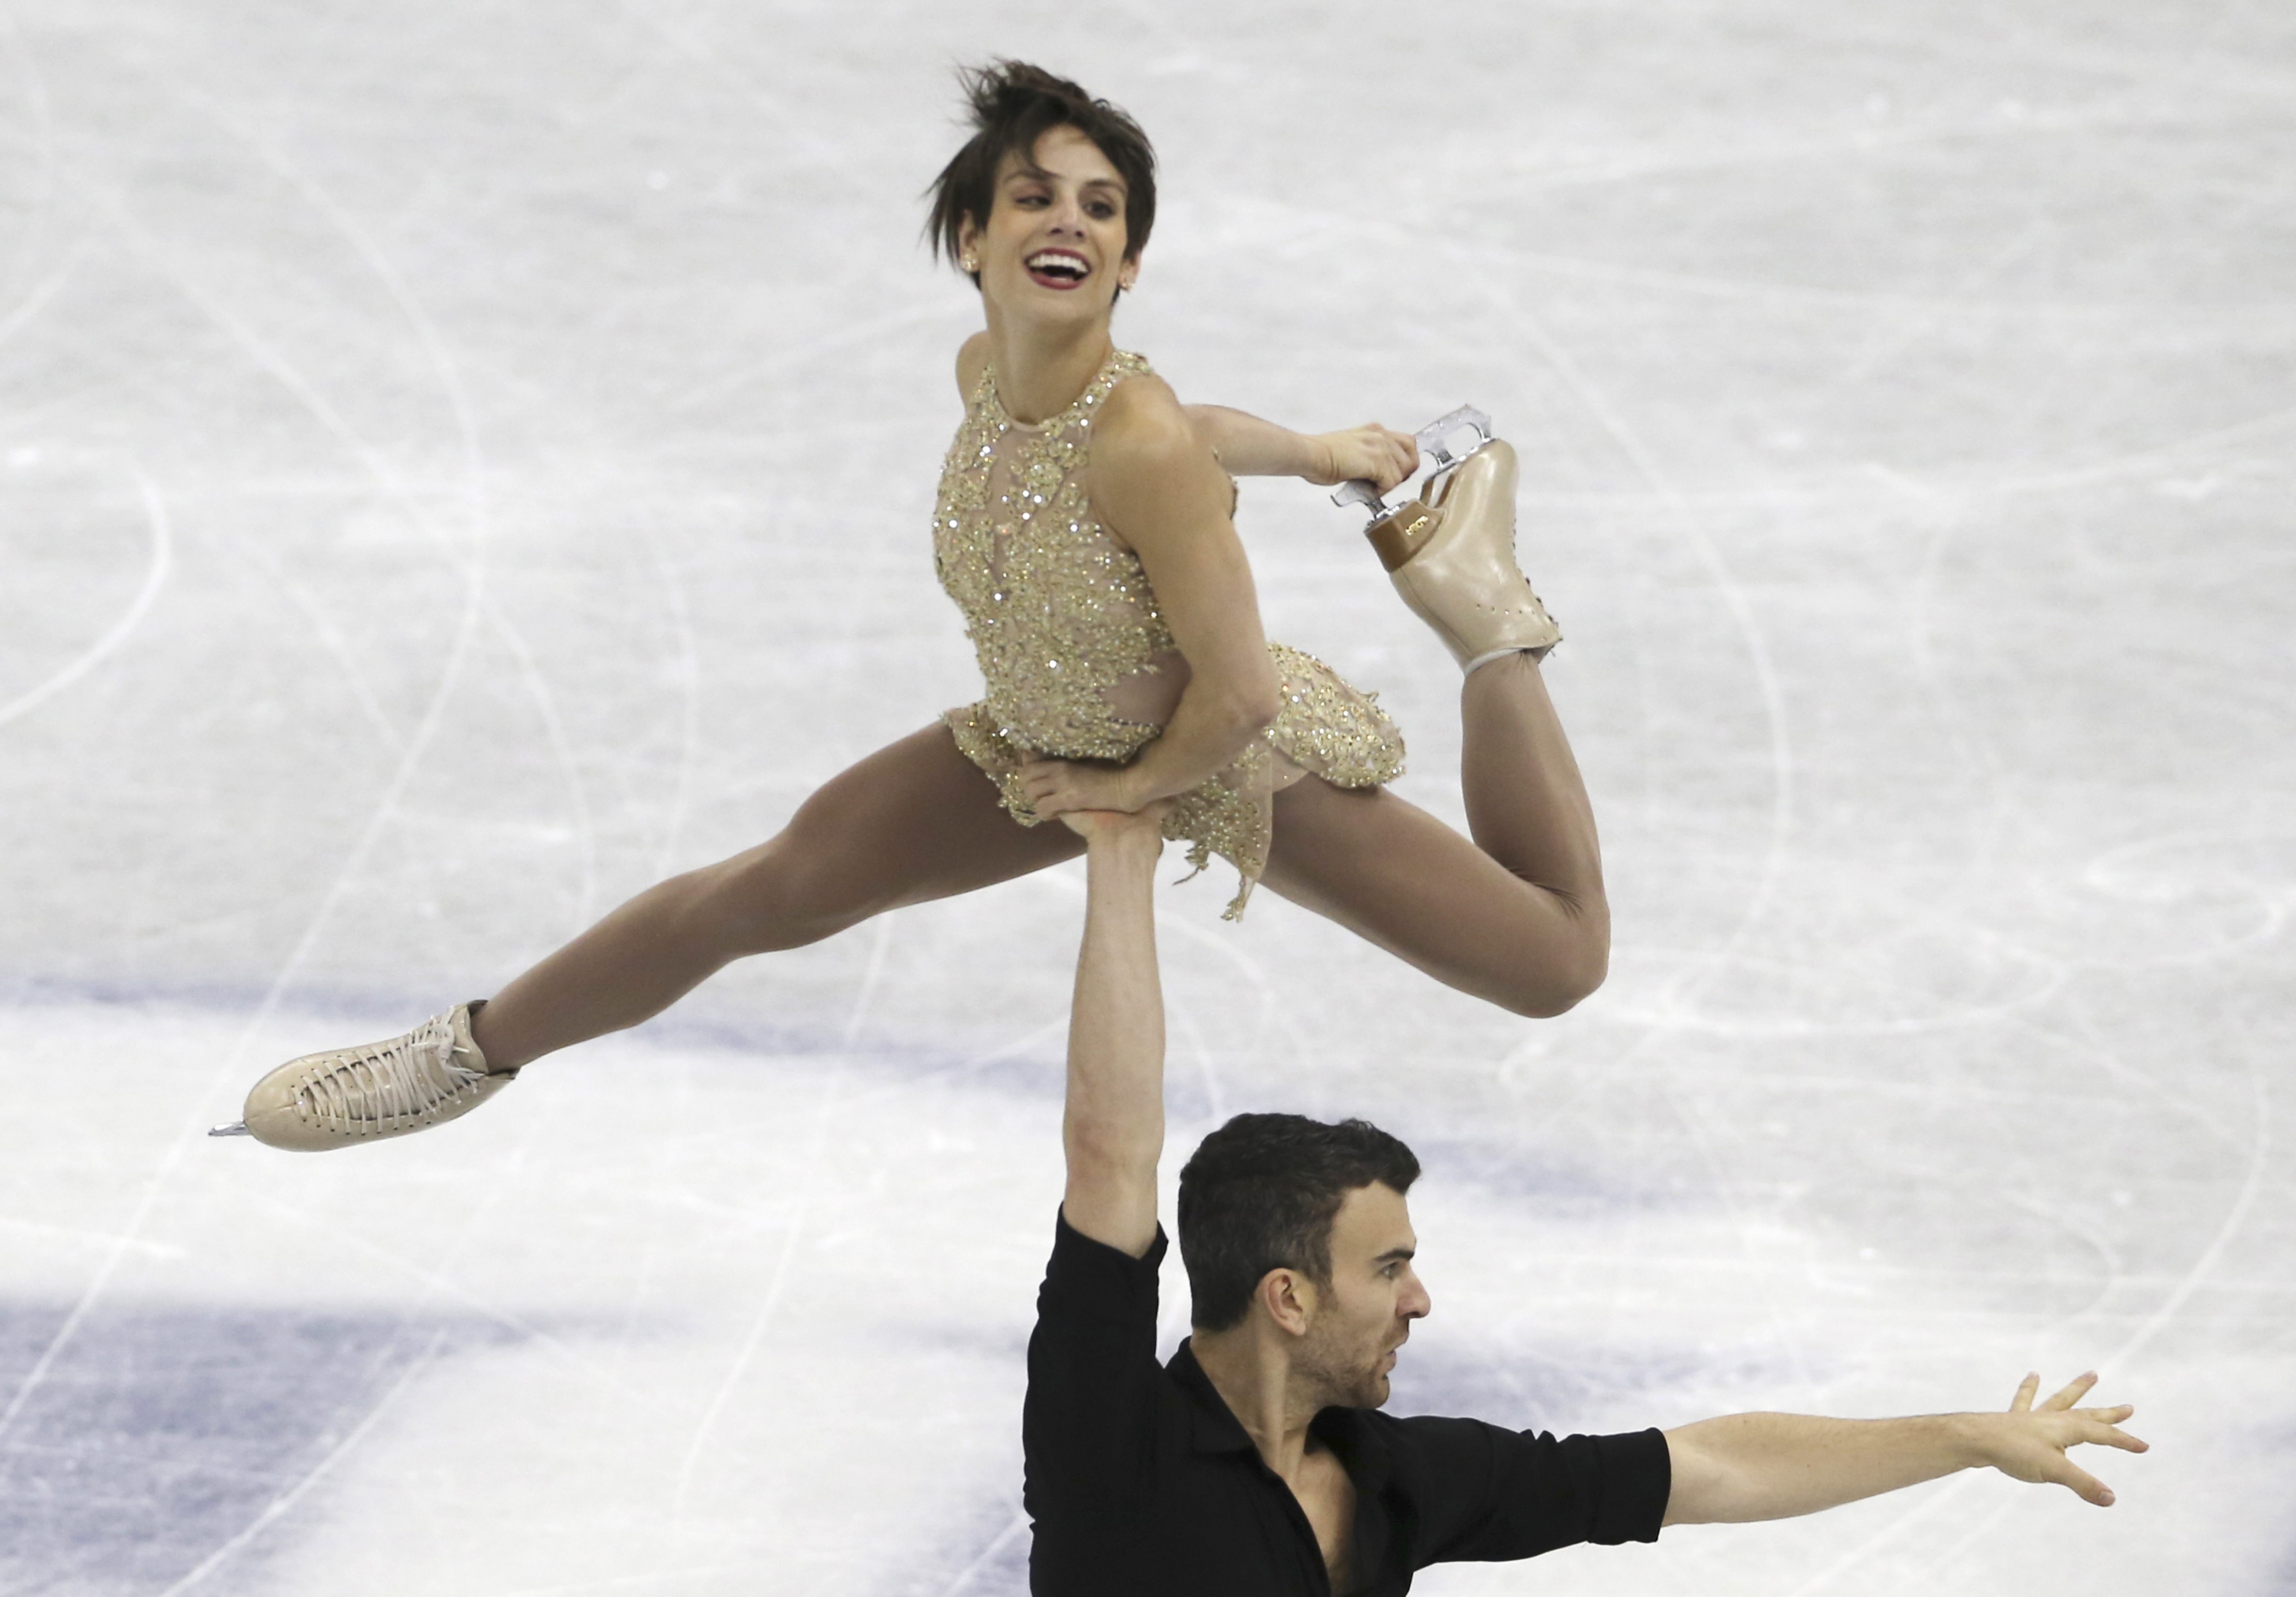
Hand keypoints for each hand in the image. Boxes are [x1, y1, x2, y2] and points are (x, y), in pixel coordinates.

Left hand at [1019, 757, 1146, 824]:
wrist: (1128, 789)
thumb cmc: (1113, 776)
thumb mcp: (1088, 762)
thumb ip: (1070, 763)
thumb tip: (1053, 764)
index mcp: (1065, 757)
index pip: (1031, 757)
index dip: (1028, 769)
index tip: (1035, 778)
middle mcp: (1061, 767)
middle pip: (1025, 773)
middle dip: (1028, 785)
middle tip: (1041, 795)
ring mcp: (1064, 782)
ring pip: (1030, 790)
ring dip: (1036, 799)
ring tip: (1049, 804)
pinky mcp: (1069, 799)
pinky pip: (1042, 807)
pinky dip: (1046, 814)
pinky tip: (1057, 815)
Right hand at [1307, 424, 1417, 493]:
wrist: (1310, 454)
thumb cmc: (1322, 456)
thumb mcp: (1352, 448)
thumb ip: (1369, 456)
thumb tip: (1379, 474)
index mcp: (1375, 430)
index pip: (1407, 444)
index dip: (1404, 463)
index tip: (1394, 475)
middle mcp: (1380, 434)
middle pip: (1411, 457)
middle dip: (1401, 475)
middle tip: (1385, 484)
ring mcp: (1379, 446)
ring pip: (1403, 472)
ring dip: (1390, 484)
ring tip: (1372, 487)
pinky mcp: (1376, 460)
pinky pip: (1391, 482)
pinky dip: (1381, 491)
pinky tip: (1367, 489)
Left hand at [1977, 1372, 2147, 1505]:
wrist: (1975, 1438)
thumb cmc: (2014, 1452)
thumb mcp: (2053, 1471)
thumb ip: (2083, 1484)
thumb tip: (2111, 1499)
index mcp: (2066, 1429)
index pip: (2103, 1435)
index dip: (2124, 1441)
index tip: (2145, 1447)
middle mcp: (2052, 1419)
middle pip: (2087, 1414)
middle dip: (2109, 1414)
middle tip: (2129, 1408)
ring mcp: (2034, 1417)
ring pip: (2061, 1400)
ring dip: (2078, 1389)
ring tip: (2092, 1374)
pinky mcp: (2015, 1419)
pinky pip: (2026, 1400)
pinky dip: (2029, 1388)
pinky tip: (2033, 1374)